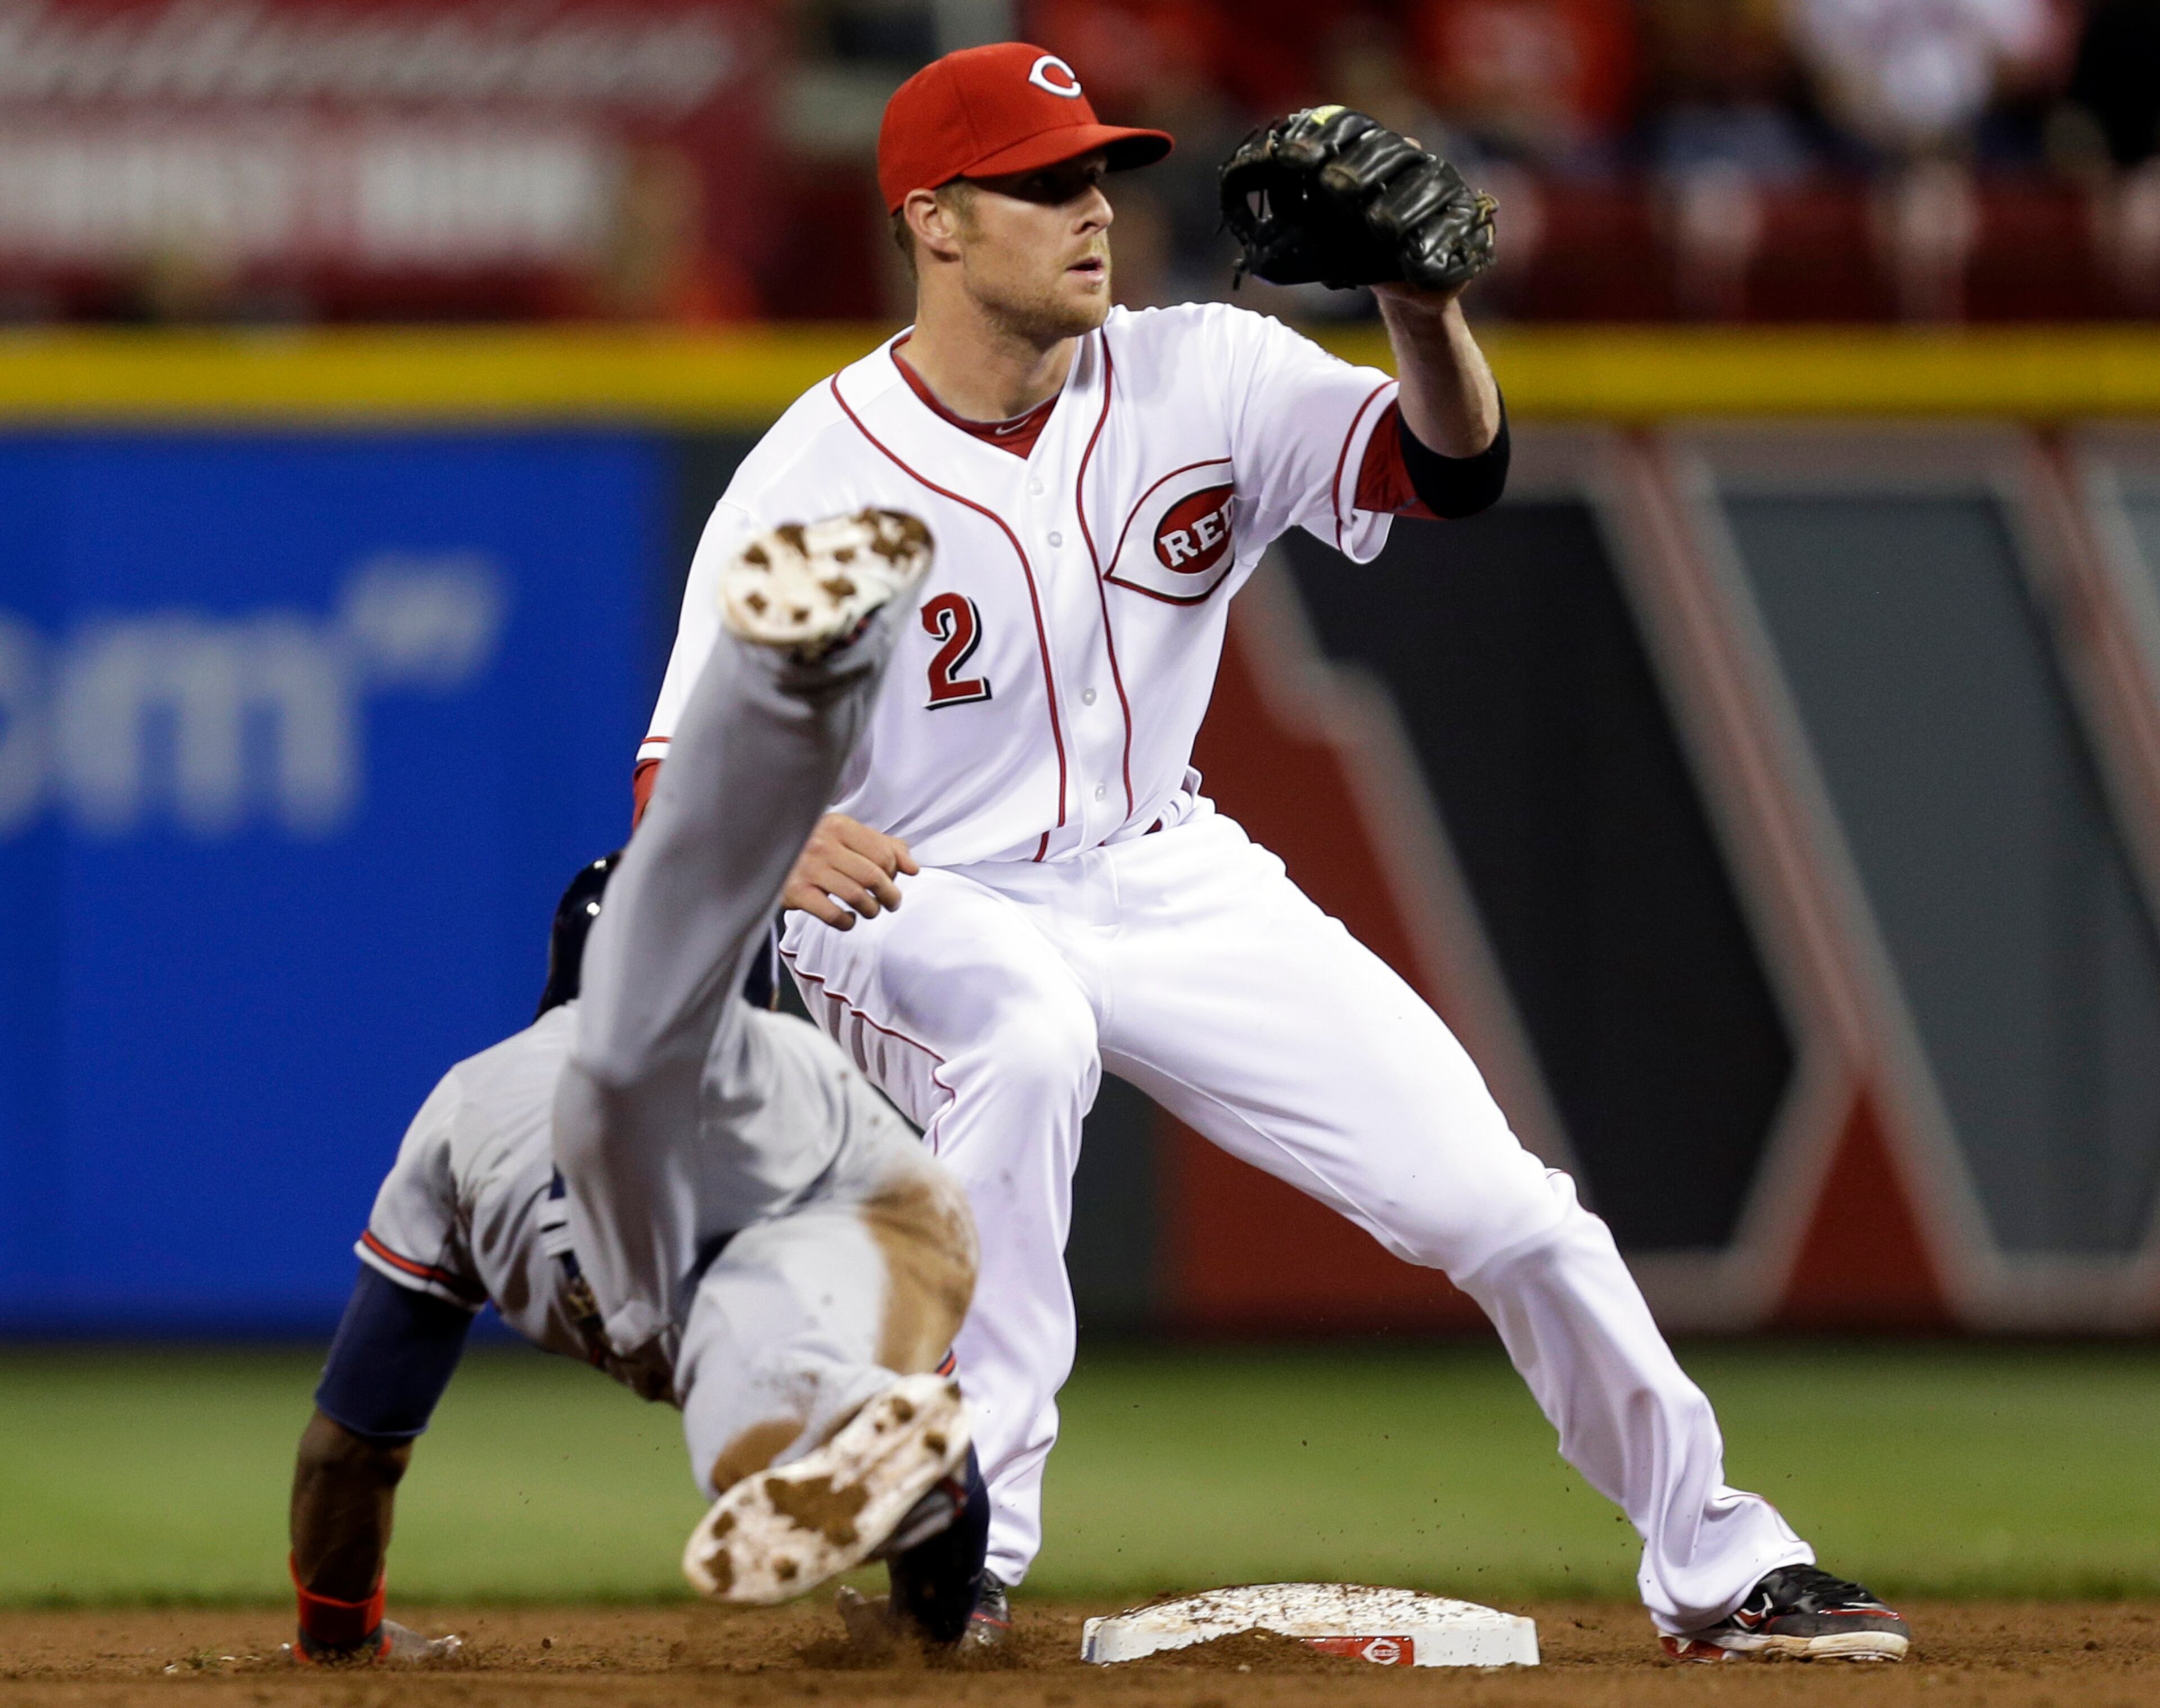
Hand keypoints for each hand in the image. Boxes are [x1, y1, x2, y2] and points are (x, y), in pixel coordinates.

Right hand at [783, 813, 918, 928]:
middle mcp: (823, 844)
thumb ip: (883, 846)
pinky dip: (847, 922)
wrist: (763, 851)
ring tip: (870, 911)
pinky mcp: (795, 892)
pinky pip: (833, 915)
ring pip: (857, 897)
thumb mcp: (845, 834)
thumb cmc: (813, 844)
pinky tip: (848, 920)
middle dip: (890, 895)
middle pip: (874, 876)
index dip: (894, 872)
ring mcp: (808, 868)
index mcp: (838, 825)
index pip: (884, 853)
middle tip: (891, 903)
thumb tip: (912, 868)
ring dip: (871, 910)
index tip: (891, 880)